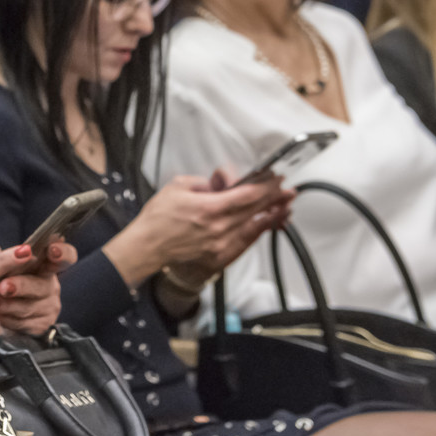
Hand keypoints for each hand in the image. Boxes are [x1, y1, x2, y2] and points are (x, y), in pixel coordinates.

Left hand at [0, 239, 73, 334]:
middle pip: (42, 286)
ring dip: (7, 306)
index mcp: (45, 264)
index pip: (65, 257)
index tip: (52, 251)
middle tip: (3, 286)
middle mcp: (51, 286)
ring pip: (29, 307)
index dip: (63, 253)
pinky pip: (23, 324)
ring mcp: (48, 308)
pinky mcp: (40, 327)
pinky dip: (6, 320)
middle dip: (21, 286)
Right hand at [104, 173, 292, 288]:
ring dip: (272, 215)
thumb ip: (204, 182)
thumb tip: (223, 180)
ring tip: (285, 207)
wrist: (148, 247)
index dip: (266, 186)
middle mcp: (219, 228)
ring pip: (255, 227)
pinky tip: (267, 224)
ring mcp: (222, 244)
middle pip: (256, 210)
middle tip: (287, 190)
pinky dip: (259, 231)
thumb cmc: (158, 218)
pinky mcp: (220, 256)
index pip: (247, 194)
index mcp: (209, 208)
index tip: (276, 178)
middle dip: (274, 198)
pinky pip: (246, 242)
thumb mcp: (178, 187)